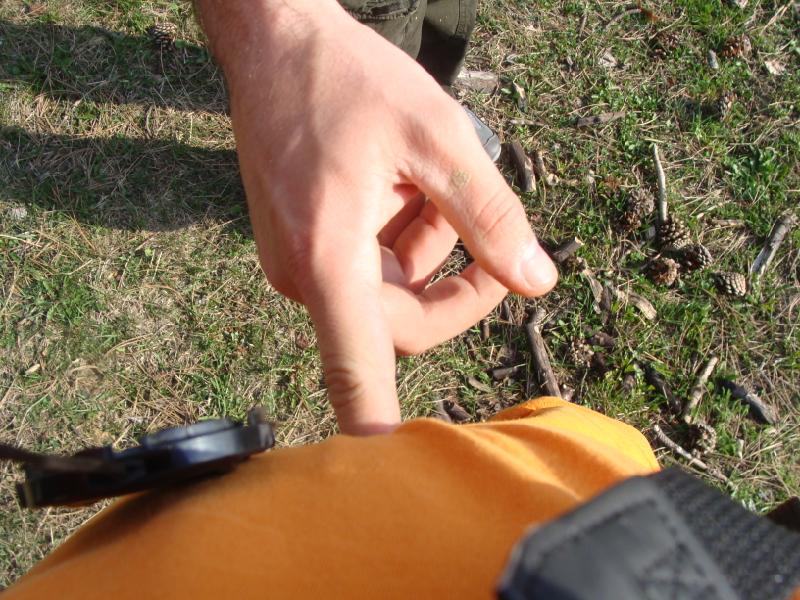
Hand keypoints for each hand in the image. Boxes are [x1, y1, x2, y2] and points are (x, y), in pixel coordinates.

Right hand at [198, 0, 556, 433]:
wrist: (274, 41)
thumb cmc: (348, 78)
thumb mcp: (438, 136)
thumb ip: (491, 215)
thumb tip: (540, 279)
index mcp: (330, 255)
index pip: (357, 365)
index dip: (375, 428)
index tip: (395, 479)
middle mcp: (305, 273)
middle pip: (402, 325)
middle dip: (459, 290)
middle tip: (497, 241)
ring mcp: (298, 264)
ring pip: (389, 295)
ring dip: (430, 252)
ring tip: (430, 185)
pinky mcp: (300, 249)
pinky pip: (366, 271)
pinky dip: (401, 241)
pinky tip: (403, 189)